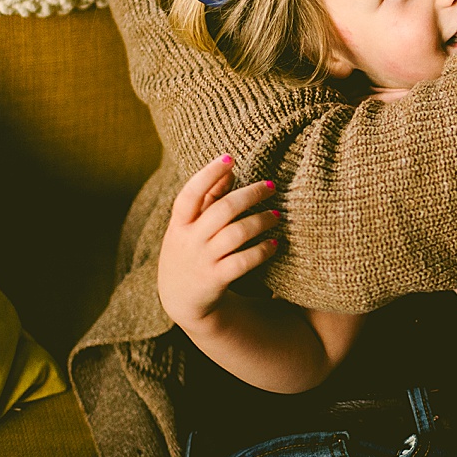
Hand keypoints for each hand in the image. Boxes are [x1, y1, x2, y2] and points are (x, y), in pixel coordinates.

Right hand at [157, 154, 280, 331]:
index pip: (190, 194)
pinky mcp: (216, 280)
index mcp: (179, 223)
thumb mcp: (188, 225)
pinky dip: (261, 251)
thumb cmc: (190, 251)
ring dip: (261, 221)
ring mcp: (202, 261)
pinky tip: (274, 244)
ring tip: (276, 216)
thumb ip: (207, 198)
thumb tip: (229, 169)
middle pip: (222, 210)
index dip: (208, 174)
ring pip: (236, 234)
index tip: (230, 157)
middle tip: (271, 186)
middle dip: (251, 194)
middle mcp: (189, 240)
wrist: (180, 299)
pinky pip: (243, 262)